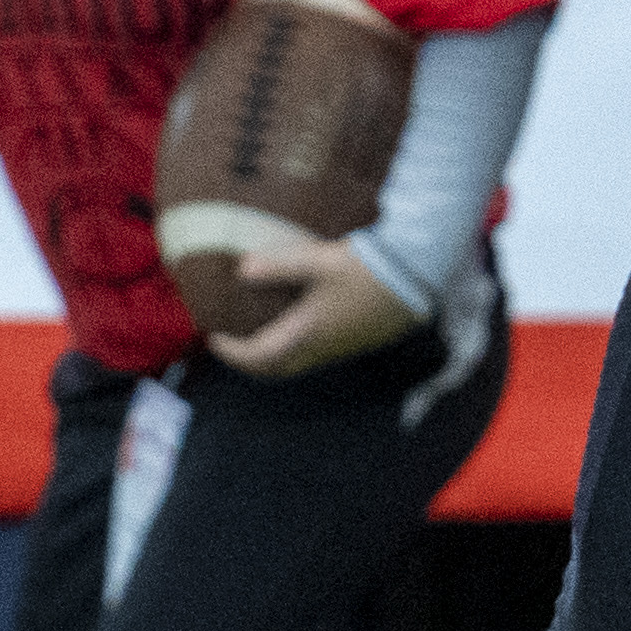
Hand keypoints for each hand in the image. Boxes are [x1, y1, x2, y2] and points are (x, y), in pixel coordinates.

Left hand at [203, 232, 421, 377]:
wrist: (416, 274)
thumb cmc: (366, 269)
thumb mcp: (319, 262)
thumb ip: (279, 266)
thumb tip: (241, 270)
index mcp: (308, 334)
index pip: (259, 356)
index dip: (233, 351)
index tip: (214, 338)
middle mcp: (323, 348)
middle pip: (277, 368)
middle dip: (250, 361)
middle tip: (231, 343)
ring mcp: (342, 347)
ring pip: (298, 363)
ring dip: (273, 356)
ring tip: (259, 335)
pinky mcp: (358, 340)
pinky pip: (316, 354)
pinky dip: (295, 348)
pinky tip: (296, 324)